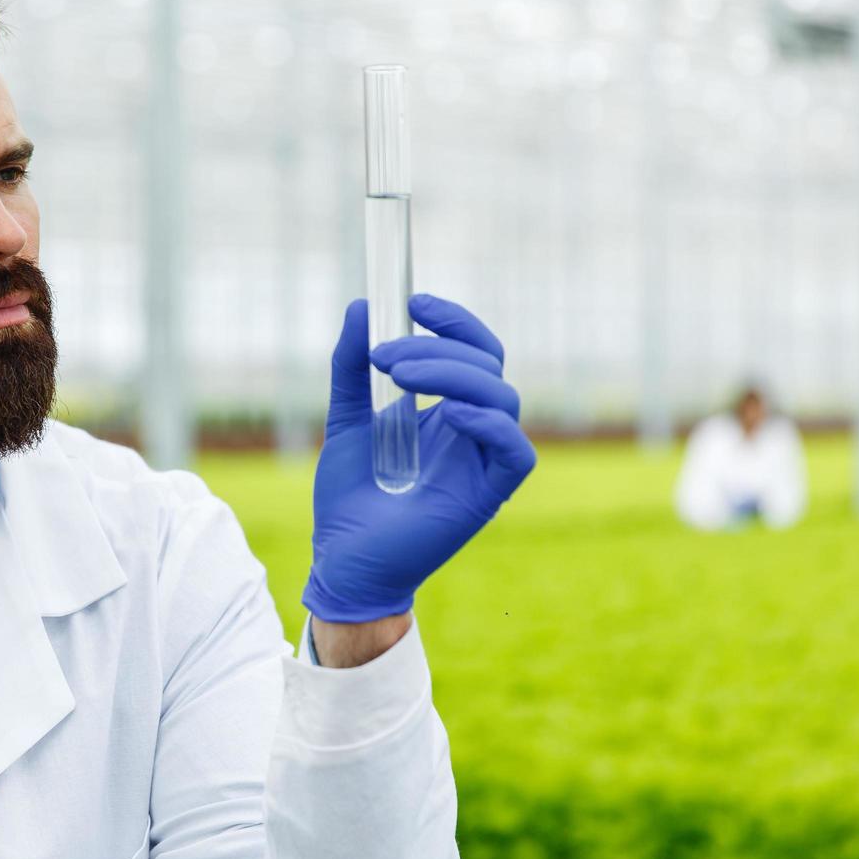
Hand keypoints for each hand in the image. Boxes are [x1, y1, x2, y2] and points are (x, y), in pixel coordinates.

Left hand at [302, 294, 536, 624]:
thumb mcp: (345, 418)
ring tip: (398, 376)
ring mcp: (481, 461)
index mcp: (446, 409)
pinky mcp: (486, 496)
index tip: (412, 301)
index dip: (454, 320)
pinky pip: (516, 453)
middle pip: (487, 366)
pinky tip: (448, 415)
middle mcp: (471, 430)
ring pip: (503, 398)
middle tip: (384, 356)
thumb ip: (351, 368)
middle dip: (438, 347)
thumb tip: (360, 307)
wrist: (342, 558)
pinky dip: (489, 424)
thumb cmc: (350, 495)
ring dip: (453, 375)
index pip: (473, 351)